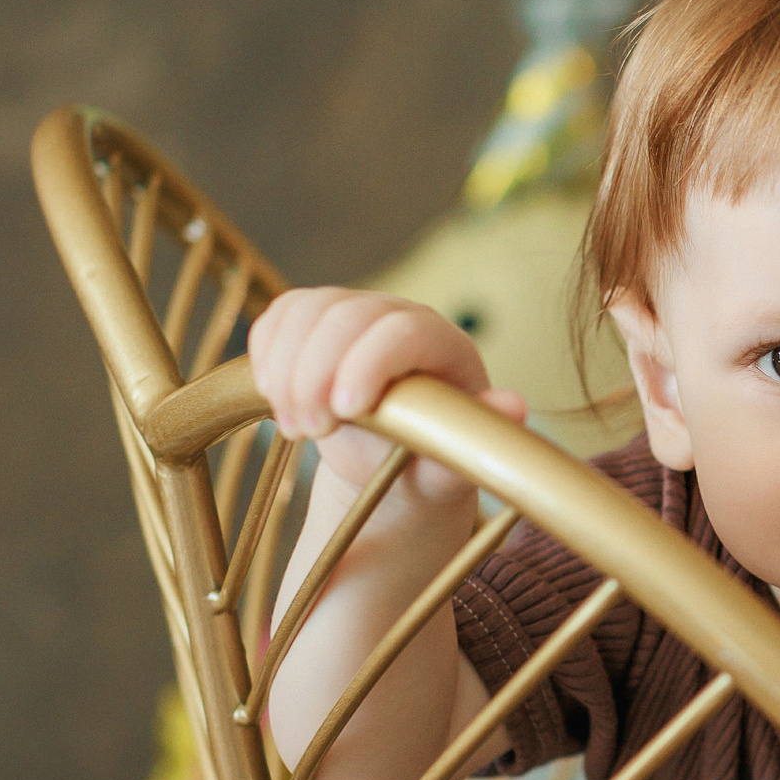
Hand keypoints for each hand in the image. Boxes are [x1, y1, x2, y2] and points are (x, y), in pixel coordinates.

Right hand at [247, 288, 527, 502]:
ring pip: (307, 309)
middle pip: (348, 314)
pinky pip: (281, 315)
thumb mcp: (449, 469)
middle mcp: (401, 319)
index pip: (405, 332)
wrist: (393, 470)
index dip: (369, 362)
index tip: (343, 411)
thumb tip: (513, 408)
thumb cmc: (428, 470)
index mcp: (446, 347)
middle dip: (315, 372)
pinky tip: (273, 396)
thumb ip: (473, 441)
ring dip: (284, 369)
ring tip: (294, 428)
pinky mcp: (316, 321)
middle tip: (307, 433)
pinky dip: (266, 353)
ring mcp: (356, 313)